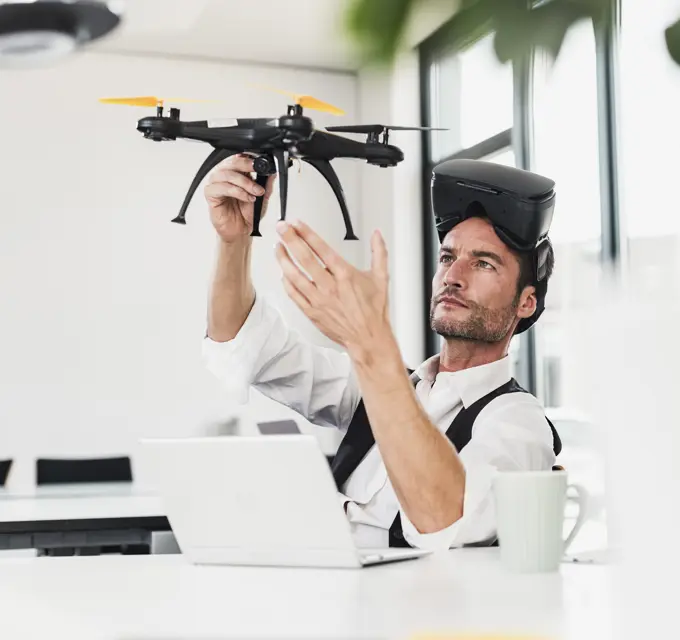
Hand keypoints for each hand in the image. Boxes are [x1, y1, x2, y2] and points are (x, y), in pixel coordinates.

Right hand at [204, 154, 274, 243]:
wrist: (241, 232)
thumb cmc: (247, 214)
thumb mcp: (262, 197)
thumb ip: (267, 184)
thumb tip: (273, 171)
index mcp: (236, 173)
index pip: (240, 158)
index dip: (250, 158)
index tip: (261, 163)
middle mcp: (224, 175)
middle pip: (231, 162)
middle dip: (247, 166)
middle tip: (258, 172)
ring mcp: (216, 184)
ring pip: (227, 174)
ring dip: (244, 182)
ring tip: (255, 192)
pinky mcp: (210, 194)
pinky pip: (221, 187)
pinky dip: (236, 191)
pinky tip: (246, 198)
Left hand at [275, 219, 390, 357]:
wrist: (368, 338)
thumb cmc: (374, 311)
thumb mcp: (381, 278)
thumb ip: (379, 253)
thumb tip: (377, 234)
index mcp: (345, 274)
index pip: (321, 248)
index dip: (307, 233)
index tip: (297, 223)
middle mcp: (329, 286)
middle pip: (304, 258)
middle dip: (290, 240)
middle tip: (281, 228)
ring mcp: (318, 300)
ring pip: (294, 276)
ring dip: (283, 260)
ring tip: (277, 248)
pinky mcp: (312, 312)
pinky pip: (294, 295)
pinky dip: (286, 283)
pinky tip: (283, 274)